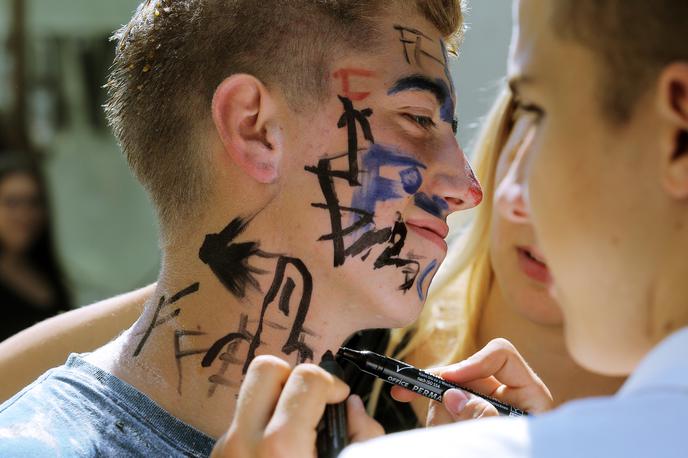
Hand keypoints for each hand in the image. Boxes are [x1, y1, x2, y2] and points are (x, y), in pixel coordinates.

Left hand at [211, 355, 383, 457]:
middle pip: (264, 368)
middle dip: (294, 374)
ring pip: (250, 394)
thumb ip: (362, 435)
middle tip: (312, 400)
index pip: (306, 377)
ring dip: (278, 399)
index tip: (339, 397)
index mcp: (281, 445)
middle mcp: (245, 441)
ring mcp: (226, 448)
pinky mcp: (218, 455)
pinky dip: (264, 423)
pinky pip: (242, 420)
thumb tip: (352, 407)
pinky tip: (280, 450)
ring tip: (297, 425)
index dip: (331, 382)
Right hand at [391, 338, 552, 425]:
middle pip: (466, 372)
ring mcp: (483, 410)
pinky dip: (435, 424)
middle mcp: (504, 398)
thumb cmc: (516, 455)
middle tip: (403, 392)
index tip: (447, 380)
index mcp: (527, 395)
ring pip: (448, 393)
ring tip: (440, 436)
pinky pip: (441, 413)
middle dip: (439, 388)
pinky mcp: (465, 422)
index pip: (501, 355)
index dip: (472, 362)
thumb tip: (452, 395)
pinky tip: (438, 437)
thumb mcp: (506, 437)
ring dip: (437, 413)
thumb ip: (482, 417)